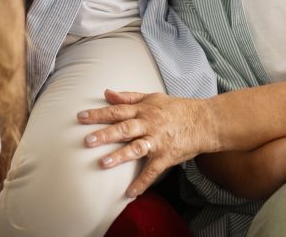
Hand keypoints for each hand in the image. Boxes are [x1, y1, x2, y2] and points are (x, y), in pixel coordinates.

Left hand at [77, 89, 217, 197]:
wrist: (204, 121)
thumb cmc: (176, 108)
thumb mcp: (152, 97)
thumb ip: (128, 97)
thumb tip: (107, 93)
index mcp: (143, 110)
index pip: (117, 111)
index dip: (99, 114)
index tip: (81, 117)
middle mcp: (148, 124)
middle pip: (124, 128)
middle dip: (105, 134)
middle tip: (87, 140)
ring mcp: (158, 141)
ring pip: (136, 148)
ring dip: (120, 156)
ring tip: (103, 163)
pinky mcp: (167, 156)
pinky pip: (153, 171)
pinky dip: (142, 182)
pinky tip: (130, 193)